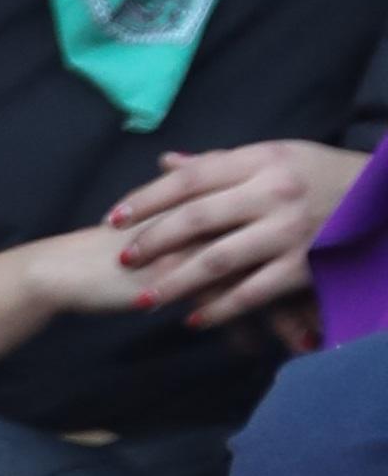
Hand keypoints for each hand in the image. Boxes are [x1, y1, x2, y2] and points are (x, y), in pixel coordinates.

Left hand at [98, 133, 355, 333]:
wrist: (383, 197)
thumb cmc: (320, 174)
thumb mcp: (275, 156)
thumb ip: (220, 165)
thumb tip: (166, 164)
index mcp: (261, 160)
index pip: (190, 179)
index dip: (147, 199)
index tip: (114, 218)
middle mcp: (272, 193)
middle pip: (196, 218)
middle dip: (153, 241)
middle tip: (123, 260)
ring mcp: (288, 231)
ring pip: (218, 260)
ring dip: (175, 283)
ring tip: (145, 299)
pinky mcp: (304, 266)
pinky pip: (252, 292)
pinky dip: (220, 308)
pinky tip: (193, 319)